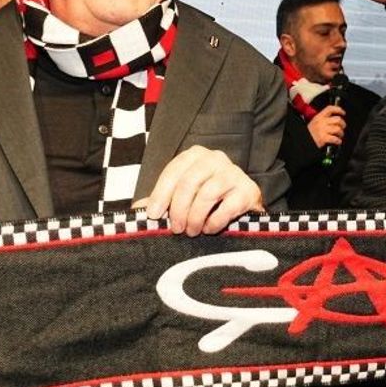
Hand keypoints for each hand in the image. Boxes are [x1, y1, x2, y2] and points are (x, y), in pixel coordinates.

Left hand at [142, 146, 263, 236]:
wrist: (243, 203)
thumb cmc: (207, 198)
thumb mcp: (182, 196)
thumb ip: (161, 200)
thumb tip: (137, 208)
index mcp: (195, 155)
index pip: (174, 171)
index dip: (161, 194)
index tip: (153, 215)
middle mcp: (215, 158)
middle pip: (189, 182)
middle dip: (179, 209)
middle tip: (176, 229)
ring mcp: (234, 173)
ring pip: (208, 194)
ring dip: (195, 217)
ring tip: (192, 231)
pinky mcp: (248, 190)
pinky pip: (228, 207)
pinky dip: (214, 221)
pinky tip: (209, 229)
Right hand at [307, 105, 345, 148]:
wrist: (305, 140)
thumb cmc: (310, 132)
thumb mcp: (314, 122)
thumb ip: (323, 119)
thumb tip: (333, 119)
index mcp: (319, 117)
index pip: (330, 109)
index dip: (338, 109)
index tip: (343, 112)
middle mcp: (321, 122)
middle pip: (337, 119)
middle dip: (342, 124)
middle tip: (342, 126)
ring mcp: (323, 130)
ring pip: (338, 129)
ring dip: (341, 133)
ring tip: (340, 135)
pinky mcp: (324, 138)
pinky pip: (335, 138)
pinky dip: (338, 141)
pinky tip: (338, 141)